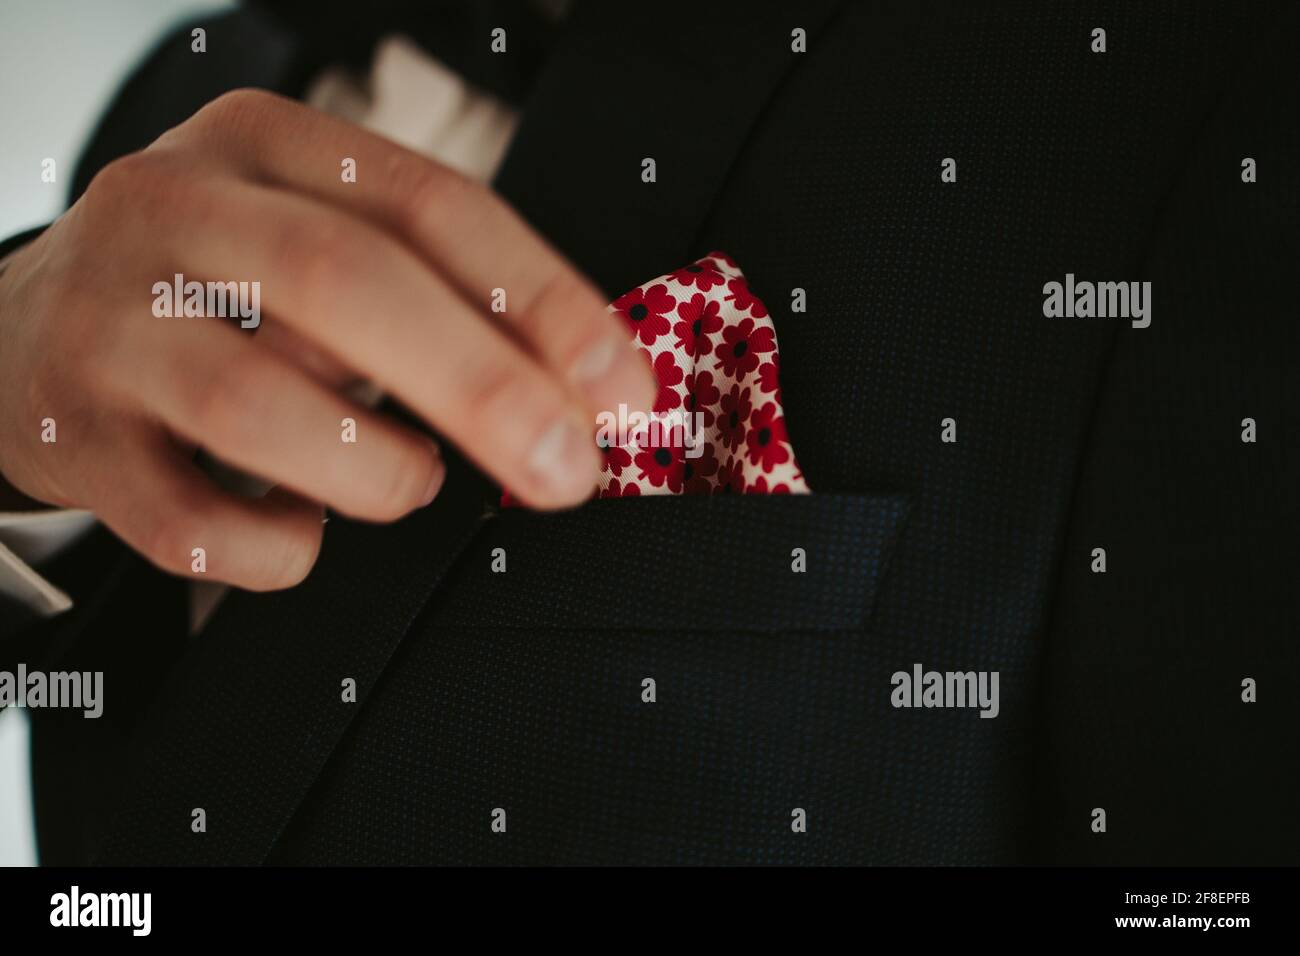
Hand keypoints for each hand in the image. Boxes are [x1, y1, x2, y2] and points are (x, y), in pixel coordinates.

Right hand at [0, 89, 653, 589]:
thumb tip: (582, 389)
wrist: (15, 337)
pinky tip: (303, 532)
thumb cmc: (208, 291)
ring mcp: (109, 324)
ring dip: (373, 467)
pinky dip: (276, 548)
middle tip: (564, 468)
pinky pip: (188, 521)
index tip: (619, 384)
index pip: (429, 205)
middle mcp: (175, 213)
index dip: (542, 300)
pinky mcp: (71, 438)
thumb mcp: (312, 240)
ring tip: (410, 482)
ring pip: (254, 402)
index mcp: (263, 146)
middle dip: (482, 387)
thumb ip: (435, 292)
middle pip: (345, 283)